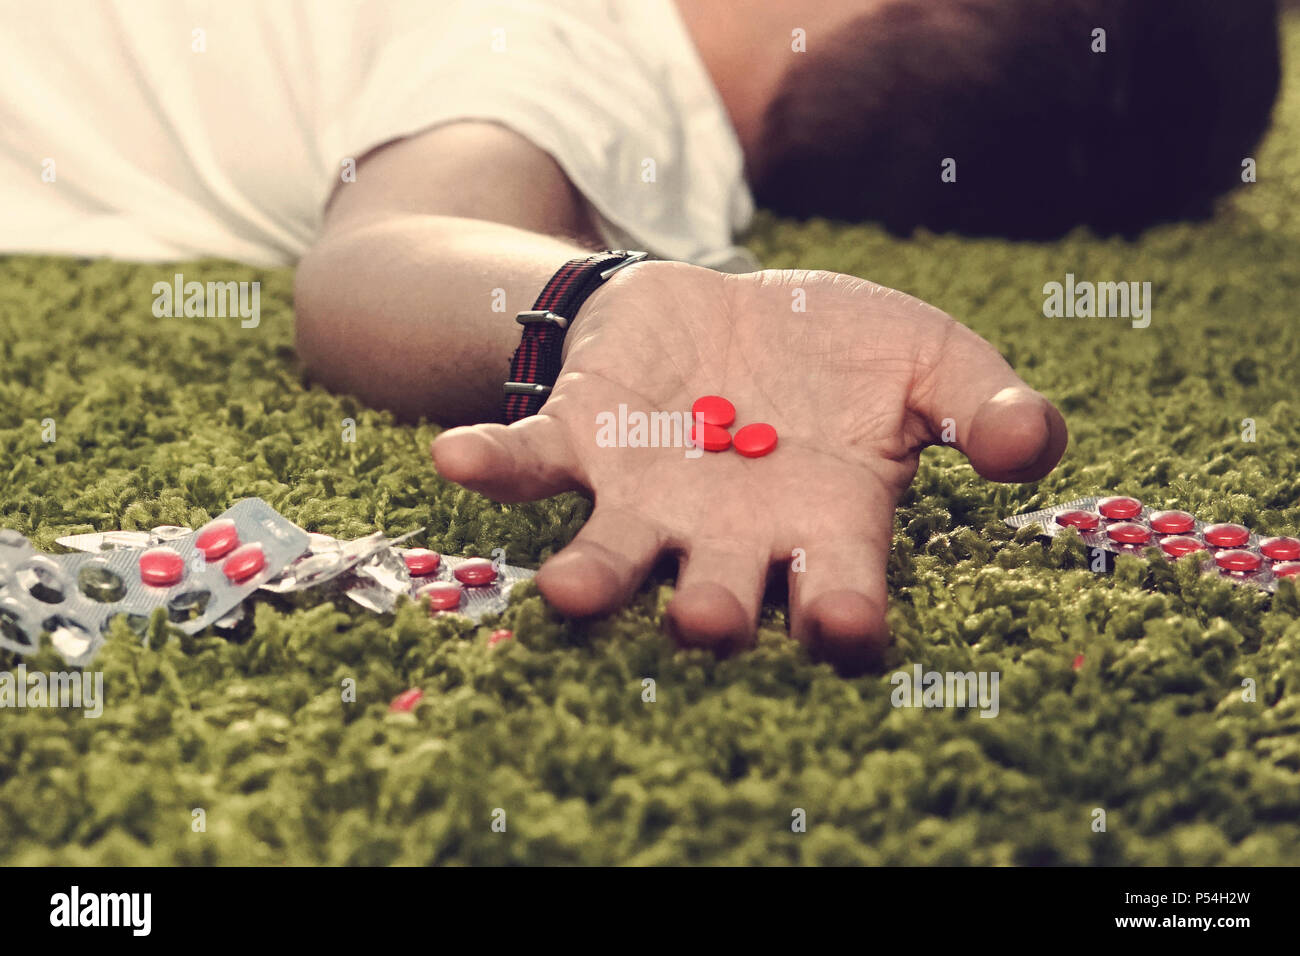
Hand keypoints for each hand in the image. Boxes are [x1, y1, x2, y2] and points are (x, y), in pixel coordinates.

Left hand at [432, 261, 1066, 672]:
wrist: (737, 304)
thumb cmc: (837, 350)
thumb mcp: (926, 357)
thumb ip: (981, 402)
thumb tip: (1032, 443)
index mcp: (822, 525)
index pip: (838, 593)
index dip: (843, 616)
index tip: (846, 630)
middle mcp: (728, 534)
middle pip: (719, 595)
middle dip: (713, 612)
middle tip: (709, 620)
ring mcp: (648, 494)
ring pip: (615, 556)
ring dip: (593, 578)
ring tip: (566, 591)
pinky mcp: (584, 439)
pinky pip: (532, 462)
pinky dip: (494, 464)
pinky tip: (451, 458)